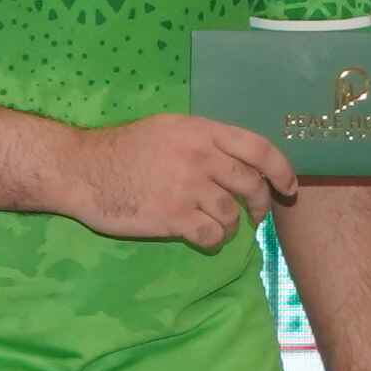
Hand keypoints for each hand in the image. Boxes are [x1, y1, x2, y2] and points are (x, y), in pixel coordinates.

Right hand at [53, 111, 300, 250]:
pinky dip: (213, 241)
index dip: (282, 170)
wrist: (82, 169)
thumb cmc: (122, 149)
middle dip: (260, 204)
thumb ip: (203, 141)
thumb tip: (237, 162)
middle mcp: (199, 156)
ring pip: (232, 214)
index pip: (258, 148)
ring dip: (230, 225)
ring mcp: (187, 187)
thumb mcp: (167, 129)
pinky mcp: (173, 217)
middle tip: (255, 215)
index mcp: (200, 130)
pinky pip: (212, 236)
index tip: (288, 188)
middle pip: (250, 184)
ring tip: (216, 225)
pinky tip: (200, 236)